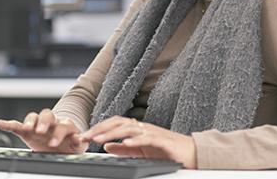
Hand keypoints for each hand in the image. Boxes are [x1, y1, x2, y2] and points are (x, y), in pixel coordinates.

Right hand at [0, 109, 87, 153]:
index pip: (62, 125)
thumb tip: (78, 138)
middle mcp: (51, 122)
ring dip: (29, 121)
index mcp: (65, 125)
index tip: (53, 143)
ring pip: (33, 117)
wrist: (62, 145)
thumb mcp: (77, 146)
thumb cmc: (70, 145)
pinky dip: (7, 124)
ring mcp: (39, 126)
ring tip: (25, 128)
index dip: (58, 133)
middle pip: (47, 115)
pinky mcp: (27, 131)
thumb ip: (78, 142)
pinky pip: (17, 125)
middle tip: (40, 131)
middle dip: (43, 122)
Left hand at [80, 116, 196, 168]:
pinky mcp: (163, 141)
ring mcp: (153, 133)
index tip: (84, 136)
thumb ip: (124, 148)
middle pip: (119, 122)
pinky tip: (126, 142)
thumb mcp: (141, 151)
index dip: (99, 128)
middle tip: (85, 136)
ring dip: (113, 133)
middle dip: (100, 129)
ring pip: (130, 128)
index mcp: (138, 129)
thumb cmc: (168, 151)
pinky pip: (148, 138)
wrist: (192, 153)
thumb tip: (107, 145)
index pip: (115, 124)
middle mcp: (144, 128)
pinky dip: (136, 139)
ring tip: (99, 138)